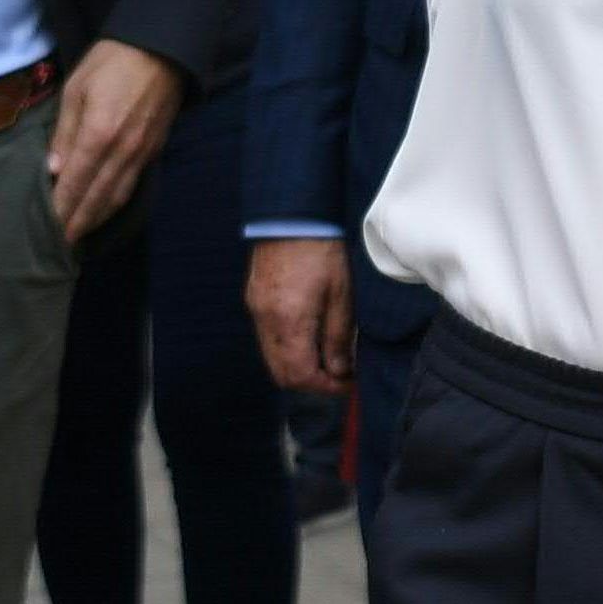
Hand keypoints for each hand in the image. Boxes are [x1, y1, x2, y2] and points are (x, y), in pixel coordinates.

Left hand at [47, 41, 187, 243]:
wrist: (163, 48)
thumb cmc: (112, 61)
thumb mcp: (77, 88)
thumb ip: (64, 131)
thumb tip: (53, 169)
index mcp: (99, 134)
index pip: (74, 184)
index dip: (60, 208)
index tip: (46, 229)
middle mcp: (122, 151)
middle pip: (96, 198)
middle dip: (77, 222)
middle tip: (59, 244)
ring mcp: (142, 153)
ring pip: (117, 197)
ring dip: (96, 218)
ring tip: (79, 233)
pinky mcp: (154, 149)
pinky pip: (132, 185)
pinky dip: (115, 203)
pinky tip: (105, 209)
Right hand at [248, 237, 356, 397]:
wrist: (291, 216)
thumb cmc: (322, 252)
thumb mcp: (341, 295)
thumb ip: (338, 337)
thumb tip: (340, 369)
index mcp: (290, 322)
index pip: (301, 375)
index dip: (326, 387)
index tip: (348, 383)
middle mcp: (266, 323)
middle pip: (282, 375)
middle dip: (311, 383)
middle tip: (338, 376)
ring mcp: (256, 312)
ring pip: (272, 359)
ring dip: (298, 368)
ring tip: (326, 358)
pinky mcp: (254, 302)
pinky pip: (267, 340)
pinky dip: (287, 350)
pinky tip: (308, 338)